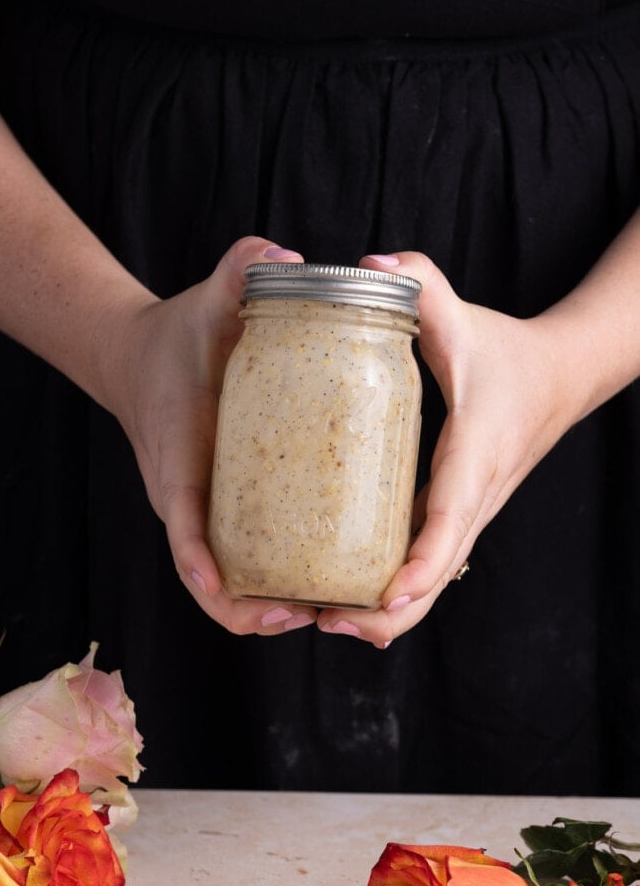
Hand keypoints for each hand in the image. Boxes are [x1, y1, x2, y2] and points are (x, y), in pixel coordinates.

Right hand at [106, 235, 317, 635]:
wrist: (142, 359)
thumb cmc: (176, 339)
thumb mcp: (205, 302)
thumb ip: (238, 270)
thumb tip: (286, 254)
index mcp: (177, 468)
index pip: (184, 534)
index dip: (207, 571)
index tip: (238, 593)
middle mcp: (185, 504)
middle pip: (208, 585)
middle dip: (253, 613)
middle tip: (310, 612)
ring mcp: (202, 515)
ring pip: (226, 588)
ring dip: (265, 611)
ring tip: (321, 611)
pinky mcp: (220, 512)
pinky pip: (240, 565)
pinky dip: (268, 587)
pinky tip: (315, 586)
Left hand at [316, 250, 581, 646]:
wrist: (559, 377)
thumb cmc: (508, 352)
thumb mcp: (464, 316)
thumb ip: (422, 284)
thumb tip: (369, 262)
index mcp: (474, 454)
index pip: (449, 518)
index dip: (418, 563)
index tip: (384, 595)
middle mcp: (474, 497)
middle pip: (437, 578)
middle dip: (387, 615)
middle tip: (327, 622)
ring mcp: (469, 514)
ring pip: (433, 583)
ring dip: (387, 614)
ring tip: (328, 621)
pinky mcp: (457, 515)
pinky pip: (427, 563)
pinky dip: (394, 591)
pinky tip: (351, 596)